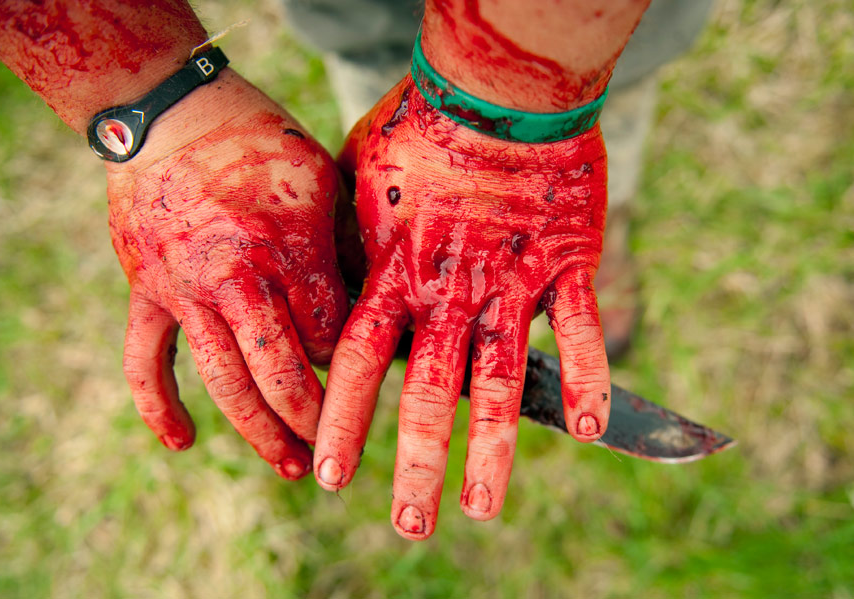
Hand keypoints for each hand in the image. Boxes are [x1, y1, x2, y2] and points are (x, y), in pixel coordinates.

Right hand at [107, 70, 347, 478]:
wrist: (169, 109)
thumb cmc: (260, 139)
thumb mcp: (321, 182)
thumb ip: (339, 247)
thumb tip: (371, 302)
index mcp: (290, 249)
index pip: (331, 336)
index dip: (350, 365)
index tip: (362, 379)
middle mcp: (239, 278)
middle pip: (284, 373)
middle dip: (314, 419)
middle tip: (336, 454)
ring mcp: (186, 290)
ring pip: (225, 381)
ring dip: (258, 431)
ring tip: (289, 467)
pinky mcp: (145, 291)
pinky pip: (145, 361)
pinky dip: (158, 406)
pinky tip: (181, 442)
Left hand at [314, 77, 610, 536]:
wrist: (495, 86)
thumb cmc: (418, 127)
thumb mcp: (357, 180)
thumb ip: (346, 241)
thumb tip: (327, 285)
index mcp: (394, 270)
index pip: (357, 360)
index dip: (343, 421)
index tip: (332, 475)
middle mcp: (448, 289)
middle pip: (430, 391)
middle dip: (417, 463)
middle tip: (410, 524)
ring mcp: (510, 280)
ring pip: (501, 379)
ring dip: (493, 451)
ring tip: (481, 507)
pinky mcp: (567, 263)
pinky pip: (584, 331)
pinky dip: (591, 380)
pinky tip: (592, 430)